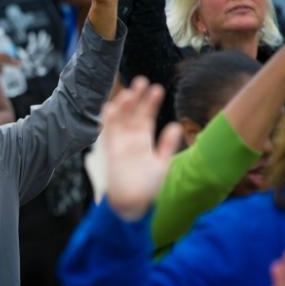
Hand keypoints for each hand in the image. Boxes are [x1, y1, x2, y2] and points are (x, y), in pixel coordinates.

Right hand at [102, 77, 181, 220]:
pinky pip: (108, 133)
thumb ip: (167, 145)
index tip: (157, 88)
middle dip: (136, 98)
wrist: (133, 205)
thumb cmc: (149, 188)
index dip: (150, 103)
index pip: (146, 116)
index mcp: (144, 140)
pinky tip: (111, 107)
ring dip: (123, 106)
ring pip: (120, 119)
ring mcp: (119, 144)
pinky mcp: (110, 151)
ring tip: (130, 92)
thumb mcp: (162, 164)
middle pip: (132, 114)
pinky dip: (109, 120)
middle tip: (141, 80)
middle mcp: (130, 139)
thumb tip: (176, 125)